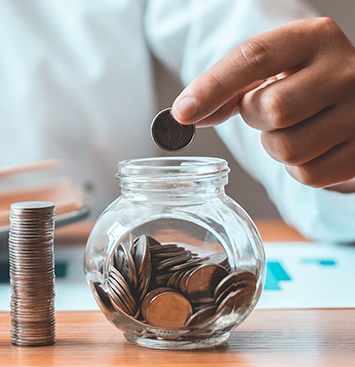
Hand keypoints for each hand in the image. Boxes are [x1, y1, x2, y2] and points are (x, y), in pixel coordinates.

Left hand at [171, 17, 354, 189]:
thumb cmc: (300, 83)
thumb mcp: (269, 70)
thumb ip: (225, 88)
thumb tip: (185, 114)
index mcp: (315, 38)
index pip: (254, 58)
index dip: (213, 87)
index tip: (182, 113)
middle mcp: (346, 70)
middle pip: (271, 109)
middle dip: (254, 118)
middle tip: (266, 111)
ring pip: (287, 149)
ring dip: (274, 146)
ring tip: (292, 127)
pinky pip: (308, 174)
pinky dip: (297, 168)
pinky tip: (310, 147)